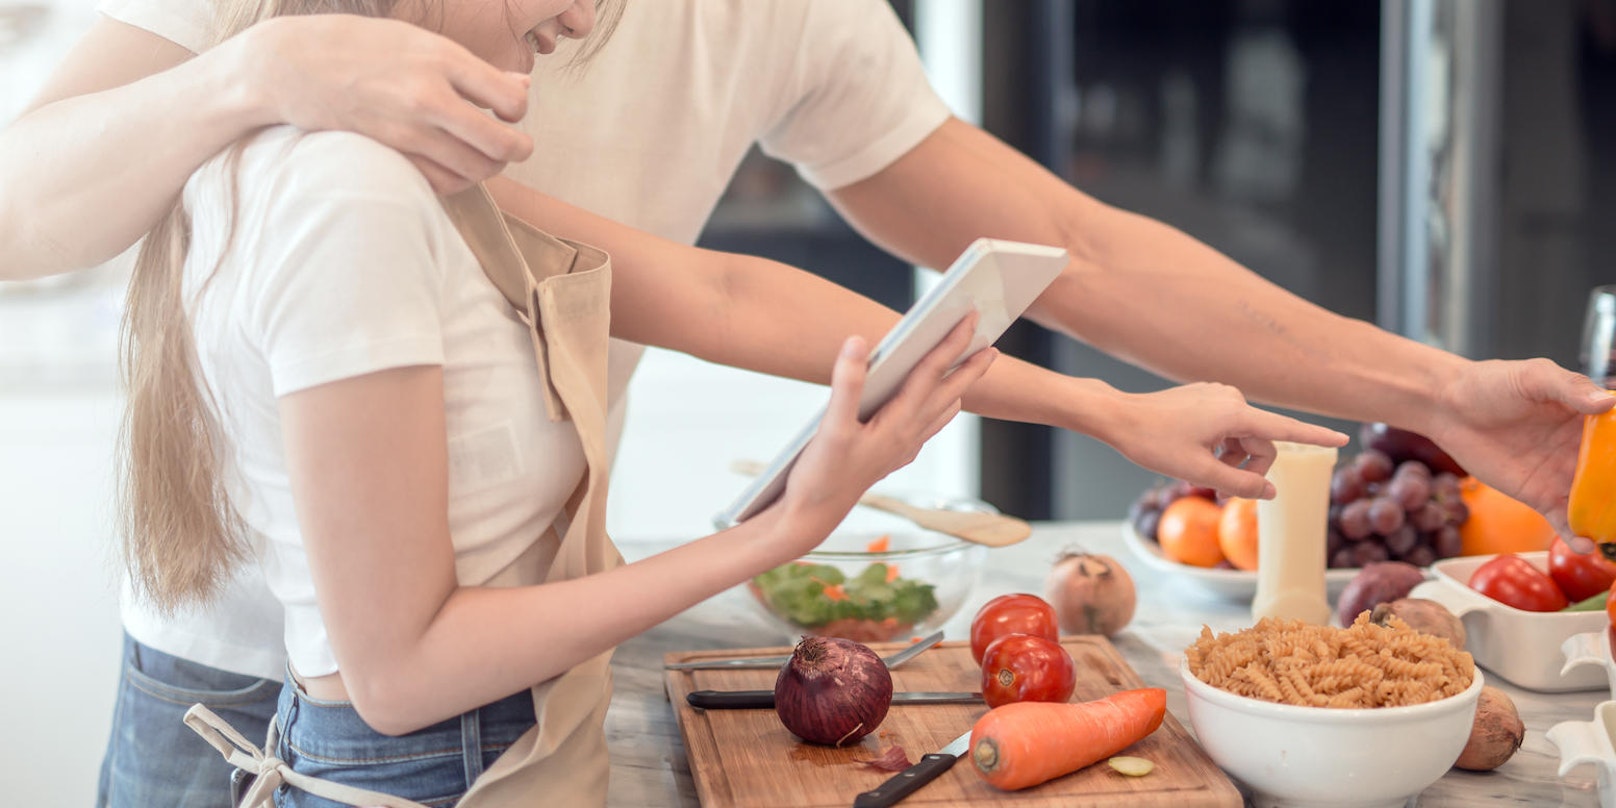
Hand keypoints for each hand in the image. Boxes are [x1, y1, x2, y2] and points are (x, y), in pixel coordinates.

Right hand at [229, 15, 533, 192]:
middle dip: (517, 149)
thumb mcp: (421, 41)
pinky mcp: (389, 154)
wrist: (294, 64)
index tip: (508, 110)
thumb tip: (523, 86)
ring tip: (483, 156)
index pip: (511, 100)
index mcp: (442, 59)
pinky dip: (456, 180)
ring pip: (474, 170)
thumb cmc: (363, 46)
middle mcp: (427, 96)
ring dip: (488, 168)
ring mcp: (406, 130)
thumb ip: (474, 69)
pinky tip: (453, 166)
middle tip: (516, 147)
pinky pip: (440, 183)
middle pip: (500, 144)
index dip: (518, 111)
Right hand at [776, 314, 997, 547]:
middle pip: (948, 392)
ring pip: (940, 412)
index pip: (932, 373)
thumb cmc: (821, 476)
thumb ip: (846, 383)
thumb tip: (858, 341)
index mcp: (898, 423)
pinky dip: (938, 411)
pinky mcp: (891, 457)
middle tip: (991, 342)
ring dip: (958, 389)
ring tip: (970, 371)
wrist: (812, 518)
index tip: (970, 317)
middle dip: (971, 366)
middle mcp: (907, 435)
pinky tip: (934, 409)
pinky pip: (926, 428)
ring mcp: (902, 449)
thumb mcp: (829, 428)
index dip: (952, 342)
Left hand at [1103, 383, 1348, 499]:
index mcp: (1234, 412)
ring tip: (1207, 476)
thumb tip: (1271, 491)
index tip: (1344, 439)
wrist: (1119, 417)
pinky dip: (1221, 445)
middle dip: (1249, 469)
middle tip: (1223, 495)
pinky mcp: (1206, 396)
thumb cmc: (1153, 443)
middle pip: (1261, 441)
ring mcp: (1218, 395)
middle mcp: (1232, 397)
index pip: (1285, 429)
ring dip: (1233, 460)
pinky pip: (1227, 426)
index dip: (1315, 438)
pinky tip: (1196, 452)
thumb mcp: (1198, 472)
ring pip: (1244, 436)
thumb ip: (1240, 483)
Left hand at [1424, 358, 1614, 540]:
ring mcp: (1563, 475)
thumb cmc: (1492, 383)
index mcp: (1591, 419)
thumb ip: (1570, 388)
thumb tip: (1608, 402)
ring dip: (1611, 520)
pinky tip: (1585, 545)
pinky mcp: (1539, 495)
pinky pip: (1564, 519)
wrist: (1449, 406)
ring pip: (1597, 504)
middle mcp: (1583, 450)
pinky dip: (1576, 535)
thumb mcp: (1534, 377)